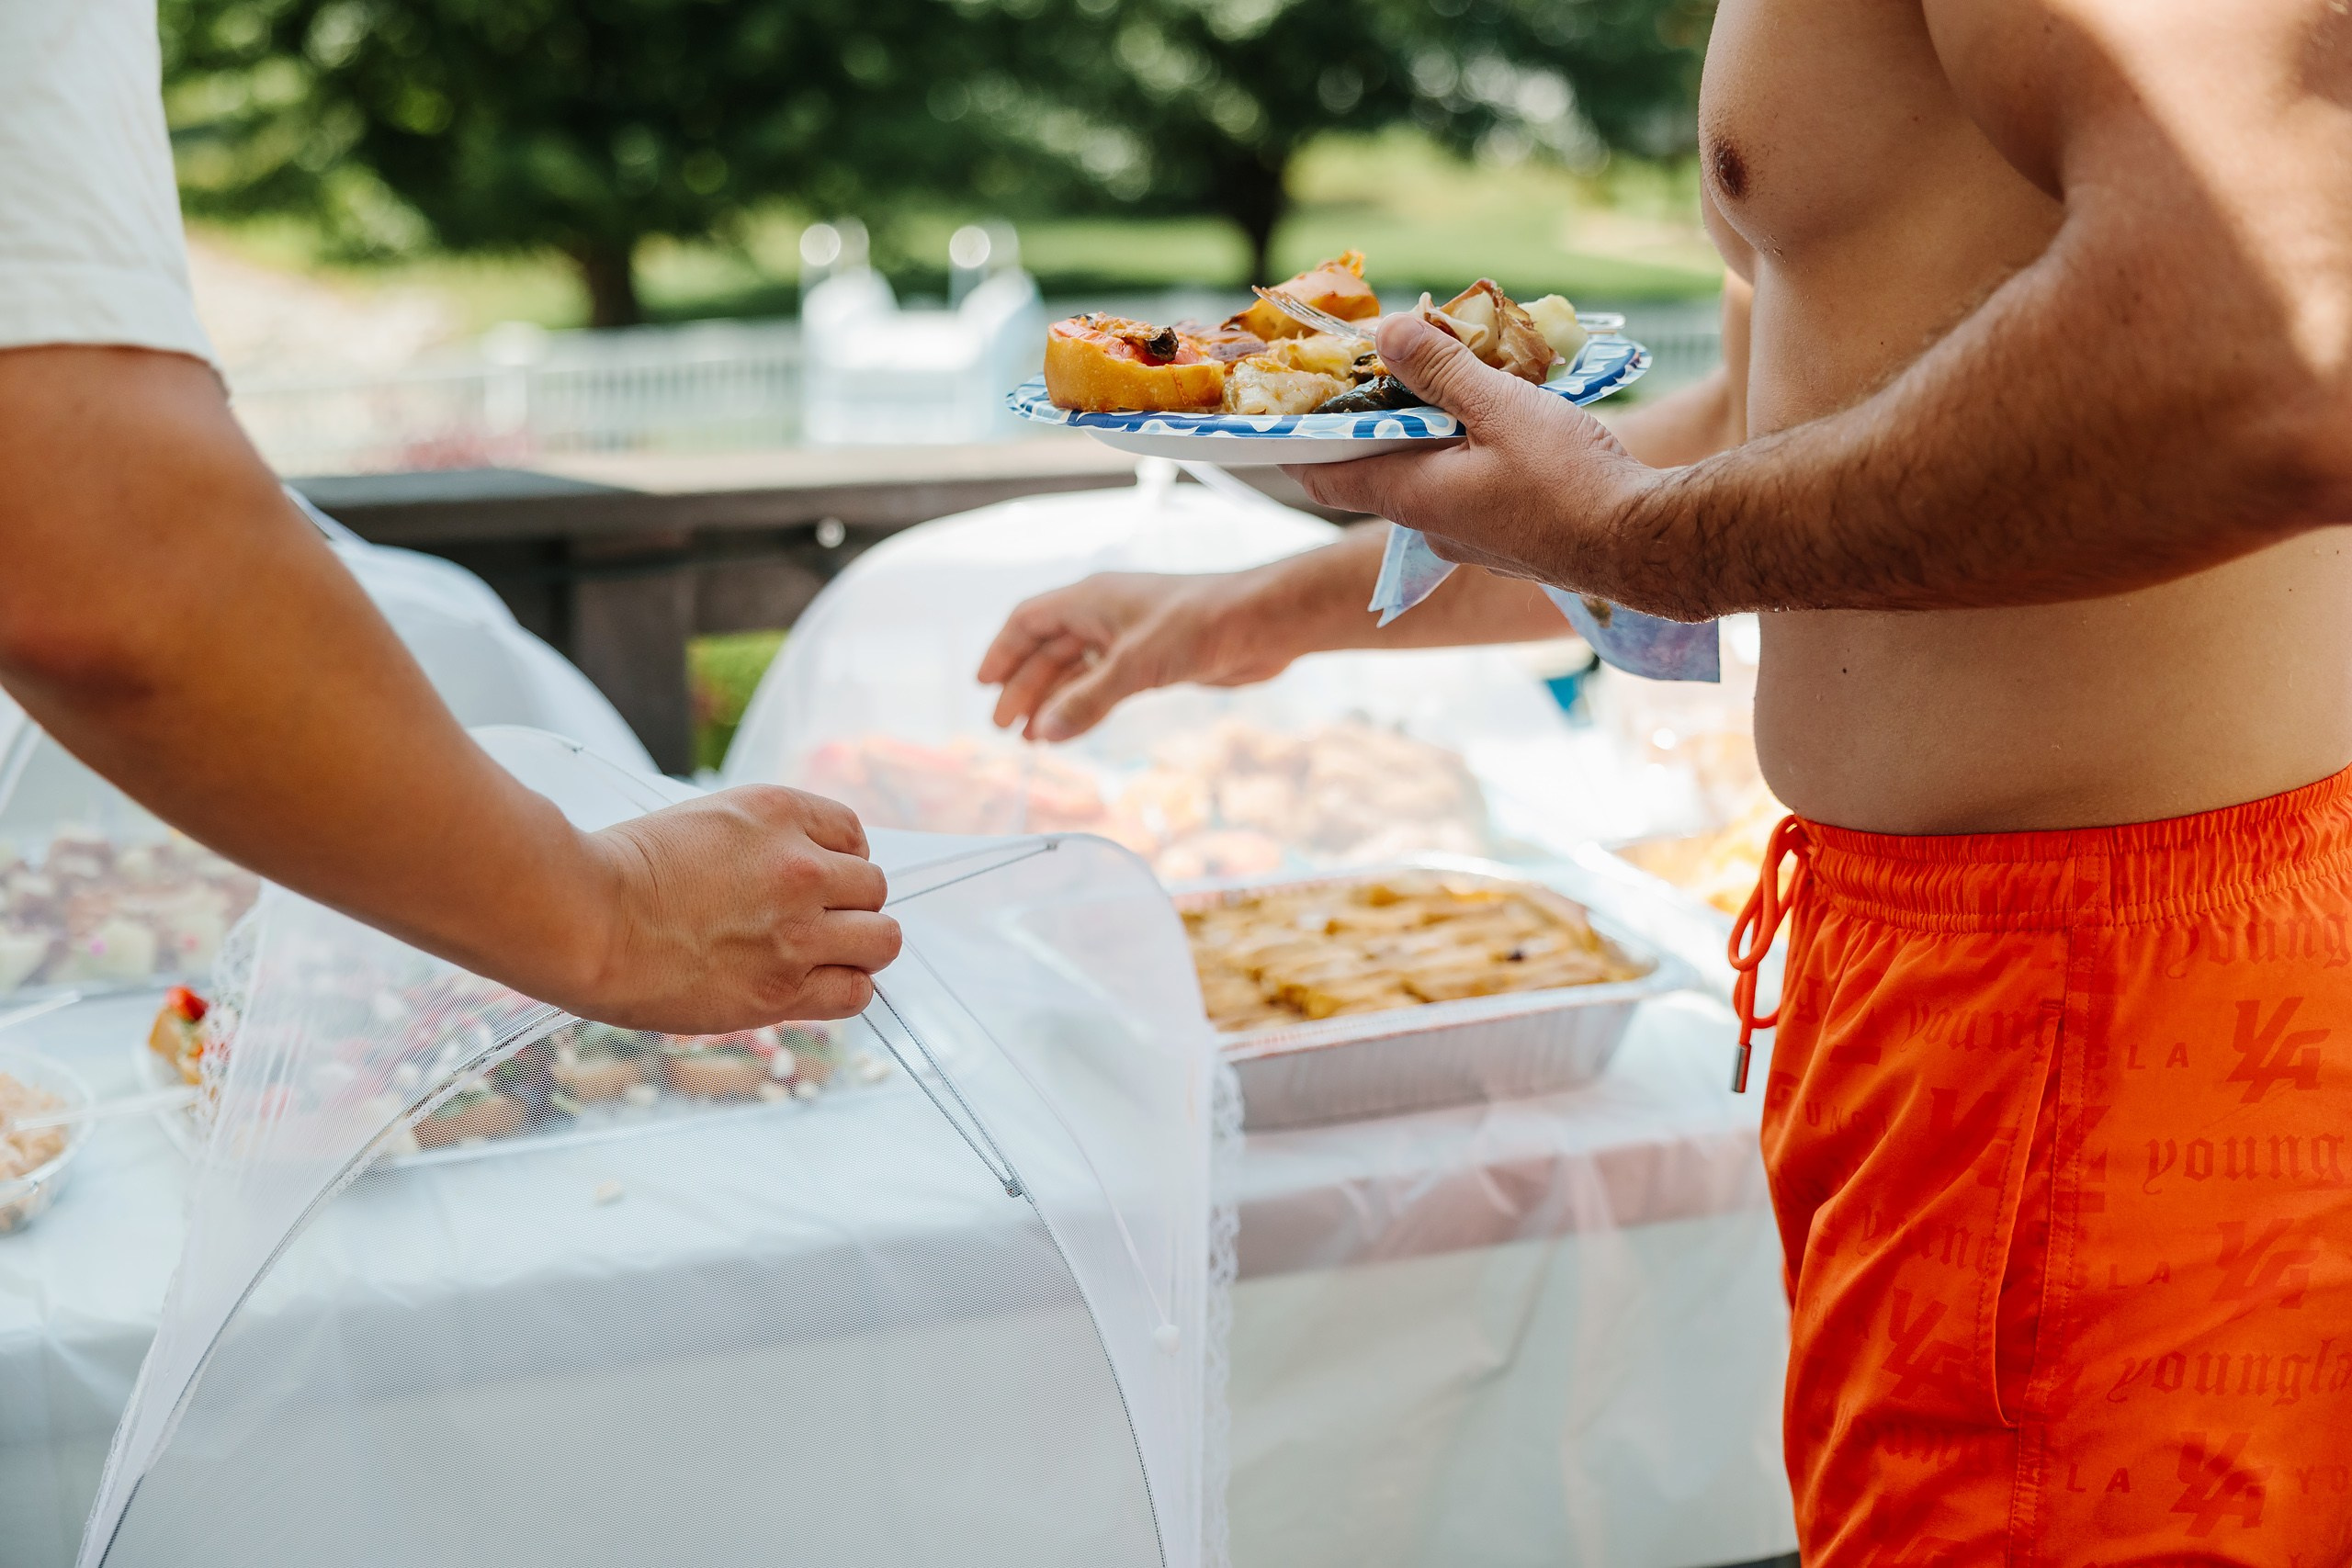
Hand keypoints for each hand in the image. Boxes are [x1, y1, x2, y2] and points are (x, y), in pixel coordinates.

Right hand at [567, 786, 899, 1030]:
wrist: (581, 919)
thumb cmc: (620, 872)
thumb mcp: (704, 821)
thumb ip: (761, 840)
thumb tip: (800, 865)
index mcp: (778, 812)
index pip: (854, 834)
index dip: (839, 862)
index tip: (818, 882)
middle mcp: (800, 867)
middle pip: (874, 888)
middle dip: (849, 906)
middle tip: (811, 924)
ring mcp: (796, 930)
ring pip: (880, 940)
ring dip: (856, 949)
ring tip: (817, 958)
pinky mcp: (780, 988)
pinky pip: (854, 993)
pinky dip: (843, 991)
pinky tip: (810, 986)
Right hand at [977, 570, 1299, 741]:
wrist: (1262, 623)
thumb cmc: (1199, 625)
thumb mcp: (1136, 665)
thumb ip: (1088, 701)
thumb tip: (1045, 732)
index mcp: (1090, 600)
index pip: (1029, 621)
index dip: (1003, 652)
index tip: (983, 686)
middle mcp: (1104, 615)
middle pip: (1048, 651)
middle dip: (1024, 688)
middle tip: (1006, 728)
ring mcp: (1128, 637)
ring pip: (1076, 671)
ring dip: (1053, 702)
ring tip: (1034, 738)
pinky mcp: (1152, 660)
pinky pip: (1104, 684)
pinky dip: (1085, 706)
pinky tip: (1073, 728)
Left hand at [1286, 314, 1662, 596]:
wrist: (1643, 544)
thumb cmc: (1568, 480)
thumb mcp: (1500, 408)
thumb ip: (1441, 370)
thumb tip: (1388, 333)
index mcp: (1413, 498)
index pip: (1327, 478)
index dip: (1299, 445)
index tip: (1284, 413)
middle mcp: (1432, 527)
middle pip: (1383, 470)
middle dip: (1380, 421)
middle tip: (1384, 369)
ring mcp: (1472, 539)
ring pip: (1433, 477)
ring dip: (1434, 433)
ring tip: (1452, 380)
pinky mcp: (1512, 539)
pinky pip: (1474, 488)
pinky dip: (1472, 452)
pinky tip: (1502, 419)